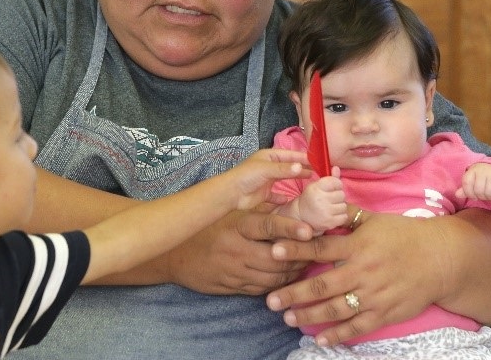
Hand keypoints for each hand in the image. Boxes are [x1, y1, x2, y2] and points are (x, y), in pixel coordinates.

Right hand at [165, 208, 314, 294]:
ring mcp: (233, 271)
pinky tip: (287, 277)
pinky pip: (262, 289)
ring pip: (272, 277)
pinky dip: (278, 284)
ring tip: (305, 263)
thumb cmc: (207, 227)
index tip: (310, 231)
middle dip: (298, 256)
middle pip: (276, 258)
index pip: (267, 226)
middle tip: (315, 250)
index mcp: (236, 226)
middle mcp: (235, 249)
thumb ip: (258, 210)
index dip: (290, 228)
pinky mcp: (231, 287)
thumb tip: (289, 201)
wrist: (175, 255)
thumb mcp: (229, 213)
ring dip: (292, 272)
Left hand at [233, 149, 310, 210]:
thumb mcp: (266, 169)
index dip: (303, 157)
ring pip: (285, 179)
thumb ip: (284, 169)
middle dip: (302, 168)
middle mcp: (269, 166)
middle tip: (318, 172)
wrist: (231, 193)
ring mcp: (267, 180)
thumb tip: (301, 167)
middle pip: (289, 166)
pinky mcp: (265, 193)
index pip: (290, 155)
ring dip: (296, 180)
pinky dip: (284, 198)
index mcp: (269, 156)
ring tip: (310, 183)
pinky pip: (277, 195)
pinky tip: (291, 199)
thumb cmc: (246, 176)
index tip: (317, 161)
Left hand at [265, 209, 448, 346]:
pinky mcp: (385, 313)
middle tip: (271, 300)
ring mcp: (373, 295)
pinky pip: (357, 327)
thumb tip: (322, 197)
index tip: (273, 250)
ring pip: (335, 309)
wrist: (441, 258)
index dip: (296, 249)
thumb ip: (346, 214)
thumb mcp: (375, 219)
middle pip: (322, 285)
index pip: (321, 247)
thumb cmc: (404, 235)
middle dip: (293, 293)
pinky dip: (338, 334)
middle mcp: (363, 271)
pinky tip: (320, 339)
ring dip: (309, 315)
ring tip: (287, 318)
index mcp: (358, 245)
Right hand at [296, 167, 348, 232]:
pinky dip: (340, 216)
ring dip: (339, 207)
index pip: (335, 182)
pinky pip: (344, 216)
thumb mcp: (316, 186)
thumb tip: (336, 168)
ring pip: (344, 206)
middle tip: (329, 200)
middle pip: (341, 194)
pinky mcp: (330, 223)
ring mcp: (325, 212)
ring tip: (330, 208)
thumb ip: (329, 178)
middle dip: (337, 196)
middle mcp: (320, 199)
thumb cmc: (310, 199)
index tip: (331, 188)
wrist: (300, 217)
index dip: (336, 185)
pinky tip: (332, 215)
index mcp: (316, 188)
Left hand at [457, 163, 490, 203]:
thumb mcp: (474, 180)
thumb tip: (457, 195)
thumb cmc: (486, 177)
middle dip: (481, 197)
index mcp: (473, 170)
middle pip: (478, 190)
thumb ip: (466, 188)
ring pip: (489, 193)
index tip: (474, 196)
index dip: (469, 193)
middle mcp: (483, 170)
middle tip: (485, 195)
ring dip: (490, 198)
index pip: (466, 183)